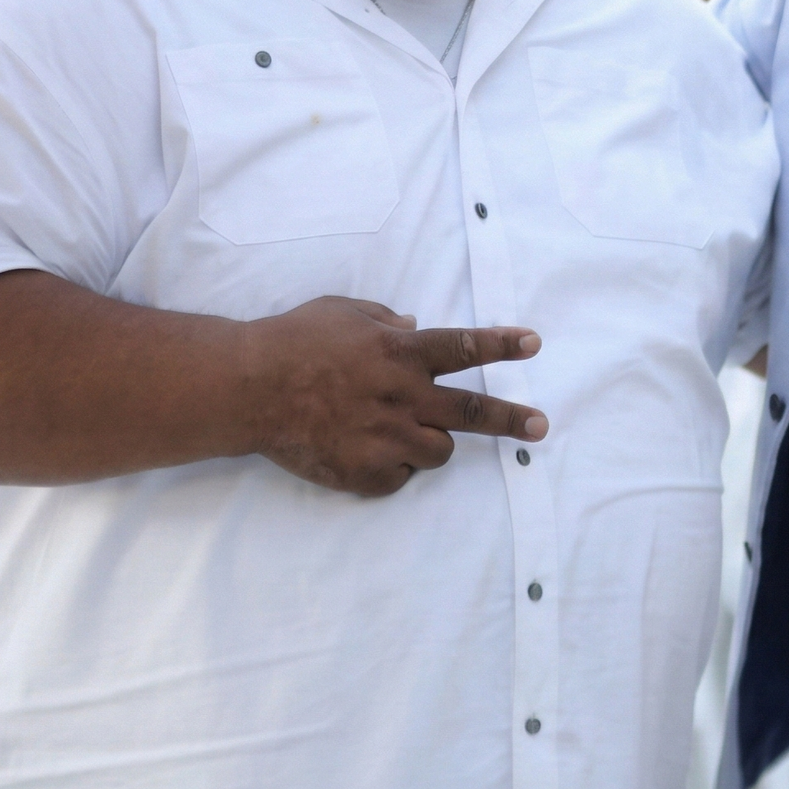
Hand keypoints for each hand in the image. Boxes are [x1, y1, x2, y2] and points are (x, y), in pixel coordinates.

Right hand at [241, 297, 543, 496]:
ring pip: (440, 450)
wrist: (248, 389)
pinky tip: (365, 450)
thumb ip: (385, 320)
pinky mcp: (368, 473)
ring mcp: (387, 438)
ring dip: (431, 441)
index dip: (502, 346)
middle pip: (472, 412)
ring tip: (399, 431)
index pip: (464, 348)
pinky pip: (402, 476)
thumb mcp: (342, 312)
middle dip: (512, 419)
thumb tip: (413, 325)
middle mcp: (403, 396)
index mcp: (400, 353)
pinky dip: (394, 466)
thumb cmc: (293, 341)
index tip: (534, 345)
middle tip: (540, 427)